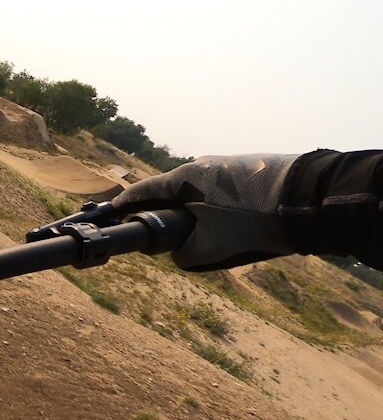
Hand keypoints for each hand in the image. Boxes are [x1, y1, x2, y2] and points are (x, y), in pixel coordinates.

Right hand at [113, 154, 300, 271]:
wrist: (307, 200)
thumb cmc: (252, 223)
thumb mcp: (209, 248)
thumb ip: (182, 254)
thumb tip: (176, 252)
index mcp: (183, 178)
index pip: (142, 191)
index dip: (124, 206)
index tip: (112, 215)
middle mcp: (200, 166)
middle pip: (171, 192)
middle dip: (164, 214)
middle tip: (163, 237)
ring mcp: (225, 165)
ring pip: (198, 192)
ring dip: (195, 212)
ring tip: (208, 236)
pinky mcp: (248, 169)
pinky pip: (220, 191)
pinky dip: (216, 207)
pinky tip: (233, 224)